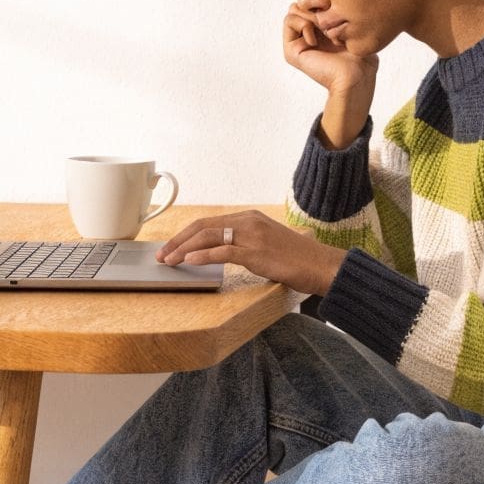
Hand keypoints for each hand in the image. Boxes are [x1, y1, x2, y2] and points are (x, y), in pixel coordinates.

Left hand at [154, 210, 345, 296]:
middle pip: (203, 226)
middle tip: (162, 254)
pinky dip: (202, 255)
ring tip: (169, 260)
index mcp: (251, 218)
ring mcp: (252, 236)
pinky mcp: (256, 252)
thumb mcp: (270, 244)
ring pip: (208, 236)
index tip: (171, 246)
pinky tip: (189, 261)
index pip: (210, 222)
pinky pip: (222, 251)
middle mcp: (249, 221)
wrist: (322, 265)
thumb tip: (228, 252)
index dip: (186, 233)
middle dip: (178, 239)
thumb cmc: (298, 259)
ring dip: (183, 248)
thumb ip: (249, 244)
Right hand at [283, 2, 376, 93]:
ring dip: (310, 16)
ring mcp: (299, 42)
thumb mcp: (351, 27)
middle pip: (303, 3)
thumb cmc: (361, 56)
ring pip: (294, 9)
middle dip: (315, 7)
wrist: (355, 77)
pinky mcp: (291, 50)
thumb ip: (338, 12)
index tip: (337, 14)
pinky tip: (315, 40)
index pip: (313, 2)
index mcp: (322, 30)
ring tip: (324, 32)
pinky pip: (288, 20)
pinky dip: (303, 25)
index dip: (323, 2)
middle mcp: (309, 35)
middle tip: (330, 24)